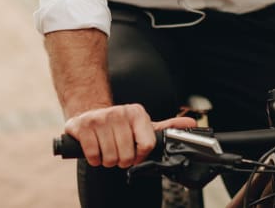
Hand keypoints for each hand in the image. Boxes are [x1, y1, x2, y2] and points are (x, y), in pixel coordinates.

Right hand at [64, 104, 197, 167]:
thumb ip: (167, 126)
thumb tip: (191, 124)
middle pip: (127, 156)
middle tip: (117, 151)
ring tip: (106, 149)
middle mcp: (119, 112)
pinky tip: (95, 149)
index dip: (140, 155)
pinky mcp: (83, 126)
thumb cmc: (119, 125)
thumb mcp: (143, 124)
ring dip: (107, 160)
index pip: (147, 145)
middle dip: (121, 160)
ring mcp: (100, 119)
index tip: (135, 153)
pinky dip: (94, 159)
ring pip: (110, 158)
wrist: (89, 114)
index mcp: (136, 113)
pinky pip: (93, 156)